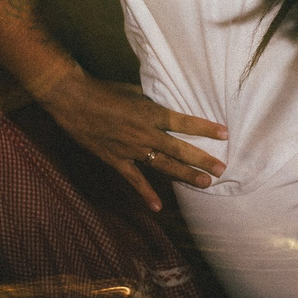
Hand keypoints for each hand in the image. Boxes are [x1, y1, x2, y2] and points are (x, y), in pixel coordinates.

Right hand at [39, 69, 227, 211]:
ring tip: (206, 182)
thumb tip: (167, 107)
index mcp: (151, 113)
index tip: (225, 133)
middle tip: (222, 168)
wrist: (73, 99)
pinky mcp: (115, 160)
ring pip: (163, 165)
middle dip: (203, 159)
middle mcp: (145, 133)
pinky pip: (134, 180)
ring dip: (185, 175)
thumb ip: (152, 103)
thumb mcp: (135, 92)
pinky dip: (146, 193)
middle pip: (180, 149)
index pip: (184, 122)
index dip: (205, 128)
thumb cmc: (104, 91)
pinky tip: (157, 206)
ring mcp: (131, 149)